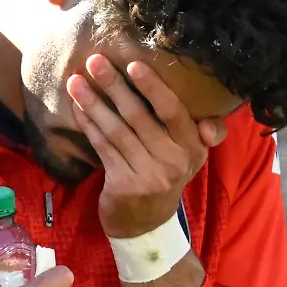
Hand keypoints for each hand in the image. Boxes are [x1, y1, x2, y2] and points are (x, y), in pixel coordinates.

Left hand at [68, 55, 225, 237]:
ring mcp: (147, 176)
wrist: (146, 225)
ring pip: (116, 130)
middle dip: (114, 85)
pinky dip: (88, 125)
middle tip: (95, 61)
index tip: (132, 64)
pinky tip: (77, 108)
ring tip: (75, 81)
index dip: (152, 87)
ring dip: (93, 103)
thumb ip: (201, 134)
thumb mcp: (191, 157)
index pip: (173, 111)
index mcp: (193, 148)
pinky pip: (102, 147)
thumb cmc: (166, 176)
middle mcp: (174, 162)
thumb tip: (212, 123)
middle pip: (139, 116)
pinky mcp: (123, 185)